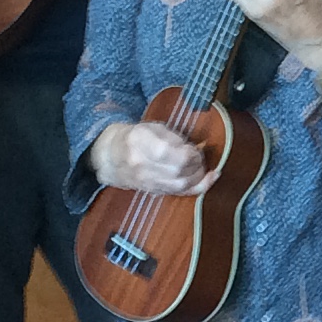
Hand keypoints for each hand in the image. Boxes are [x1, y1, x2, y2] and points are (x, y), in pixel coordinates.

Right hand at [93, 119, 211, 196]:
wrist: (111, 156)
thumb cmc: (136, 137)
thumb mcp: (152, 127)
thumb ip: (174, 137)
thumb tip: (197, 149)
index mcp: (139, 141)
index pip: (170, 153)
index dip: (190, 152)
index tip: (195, 148)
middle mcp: (141, 164)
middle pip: (177, 171)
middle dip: (197, 164)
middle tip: (200, 157)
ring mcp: (146, 181)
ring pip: (180, 185)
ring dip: (198, 176)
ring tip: (202, 167)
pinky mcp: (153, 191)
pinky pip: (178, 193)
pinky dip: (197, 187)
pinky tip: (209, 179)